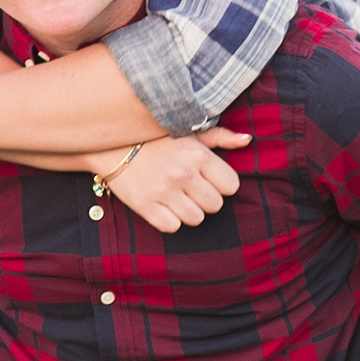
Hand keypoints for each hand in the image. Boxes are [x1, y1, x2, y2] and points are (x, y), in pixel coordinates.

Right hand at [102, 129, 249, 232]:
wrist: (112, 145)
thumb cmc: (156, 139)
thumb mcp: (188, 133)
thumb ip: (220, 137)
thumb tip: (247, 140)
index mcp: (197, 155)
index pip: (231, 185)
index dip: (221, 185)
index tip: (207, 180)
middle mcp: (183, 173)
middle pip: (215, 206)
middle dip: (205, 199)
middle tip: (189, 189)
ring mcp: (164, 191)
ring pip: (196, 219)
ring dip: (188, 211)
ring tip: (176, 197)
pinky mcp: (146, 206)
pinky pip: (172, 227)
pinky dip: (169, 220)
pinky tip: (162, 205)